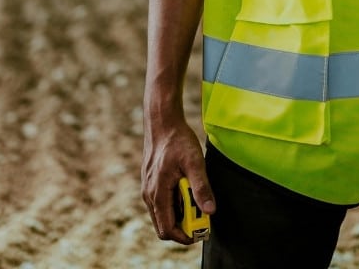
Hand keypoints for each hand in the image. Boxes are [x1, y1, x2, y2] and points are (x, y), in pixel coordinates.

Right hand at [142, 116, 214, 243]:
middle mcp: (149, 194)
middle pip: (163, 226)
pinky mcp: (150, 183)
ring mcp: (148, 189)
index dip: (184, 236)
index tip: (200, 232)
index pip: (167, 229)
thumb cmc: (178, 140)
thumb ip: (202, 187)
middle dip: (182, 227)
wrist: (162, 122)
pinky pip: (161, 203)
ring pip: (162, 215)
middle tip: (201, 218)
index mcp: (158, 192)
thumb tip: (210, 211)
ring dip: (179, 215)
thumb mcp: (195, 162)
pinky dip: (174, 204)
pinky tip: (186, 190)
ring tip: (195, 201)